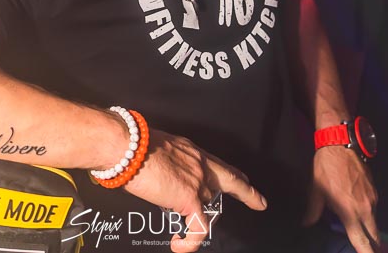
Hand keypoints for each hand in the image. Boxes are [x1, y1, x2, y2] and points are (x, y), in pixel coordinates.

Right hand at [124, 129, 266, 251]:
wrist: (127, 146)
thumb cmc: (133, 144)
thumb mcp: (159, 147)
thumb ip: (167, 162)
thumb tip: (159, 175)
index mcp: (191, 150)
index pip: (217, 164)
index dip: (232, 174)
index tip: (243, 178)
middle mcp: (199, 164)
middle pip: (229, 181)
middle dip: (246, 192)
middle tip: (259, 202)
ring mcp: (198, 182)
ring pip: (208, 206)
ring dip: (195, 219)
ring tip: (182, 235)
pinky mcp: (190, 199)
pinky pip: (199, 227)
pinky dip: (191, 240)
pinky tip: (180, 245)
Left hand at [304, 148, 378, 251]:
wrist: (340, 145)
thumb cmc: (325, 169)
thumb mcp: (316, 191)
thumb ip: (313, 212)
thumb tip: (306, 224)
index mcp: (349, 212)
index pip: (361, 240)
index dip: (366, 252)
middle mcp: (365, 209)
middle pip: (374, 235)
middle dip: (372, 244)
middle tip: (366, 248)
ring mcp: (372, 199)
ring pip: (374, 221)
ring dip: (368, 226)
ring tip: (358, 227)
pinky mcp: (375, 190)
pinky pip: (373, 208)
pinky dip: (367, 212)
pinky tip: (357, 207)